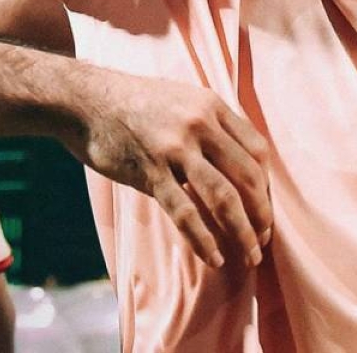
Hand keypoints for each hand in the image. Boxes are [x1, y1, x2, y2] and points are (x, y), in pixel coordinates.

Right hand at [71, 69, 272, 269]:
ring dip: (243, 231)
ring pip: (224, 196)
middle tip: (264, 238)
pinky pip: (185, 212)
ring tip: (251, 255)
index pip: (257, 149)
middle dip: (262, 212)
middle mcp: (200, 124)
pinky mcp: (151, 172)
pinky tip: (214, 258)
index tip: (265, 206)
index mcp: (212, 106)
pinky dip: (203, 240)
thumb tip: (236, 158)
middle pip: (248, 175)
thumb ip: (211, 124)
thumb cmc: (137, 102)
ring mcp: (176, 148)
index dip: (267, 183)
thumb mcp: (183, 99)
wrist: (89, 100)